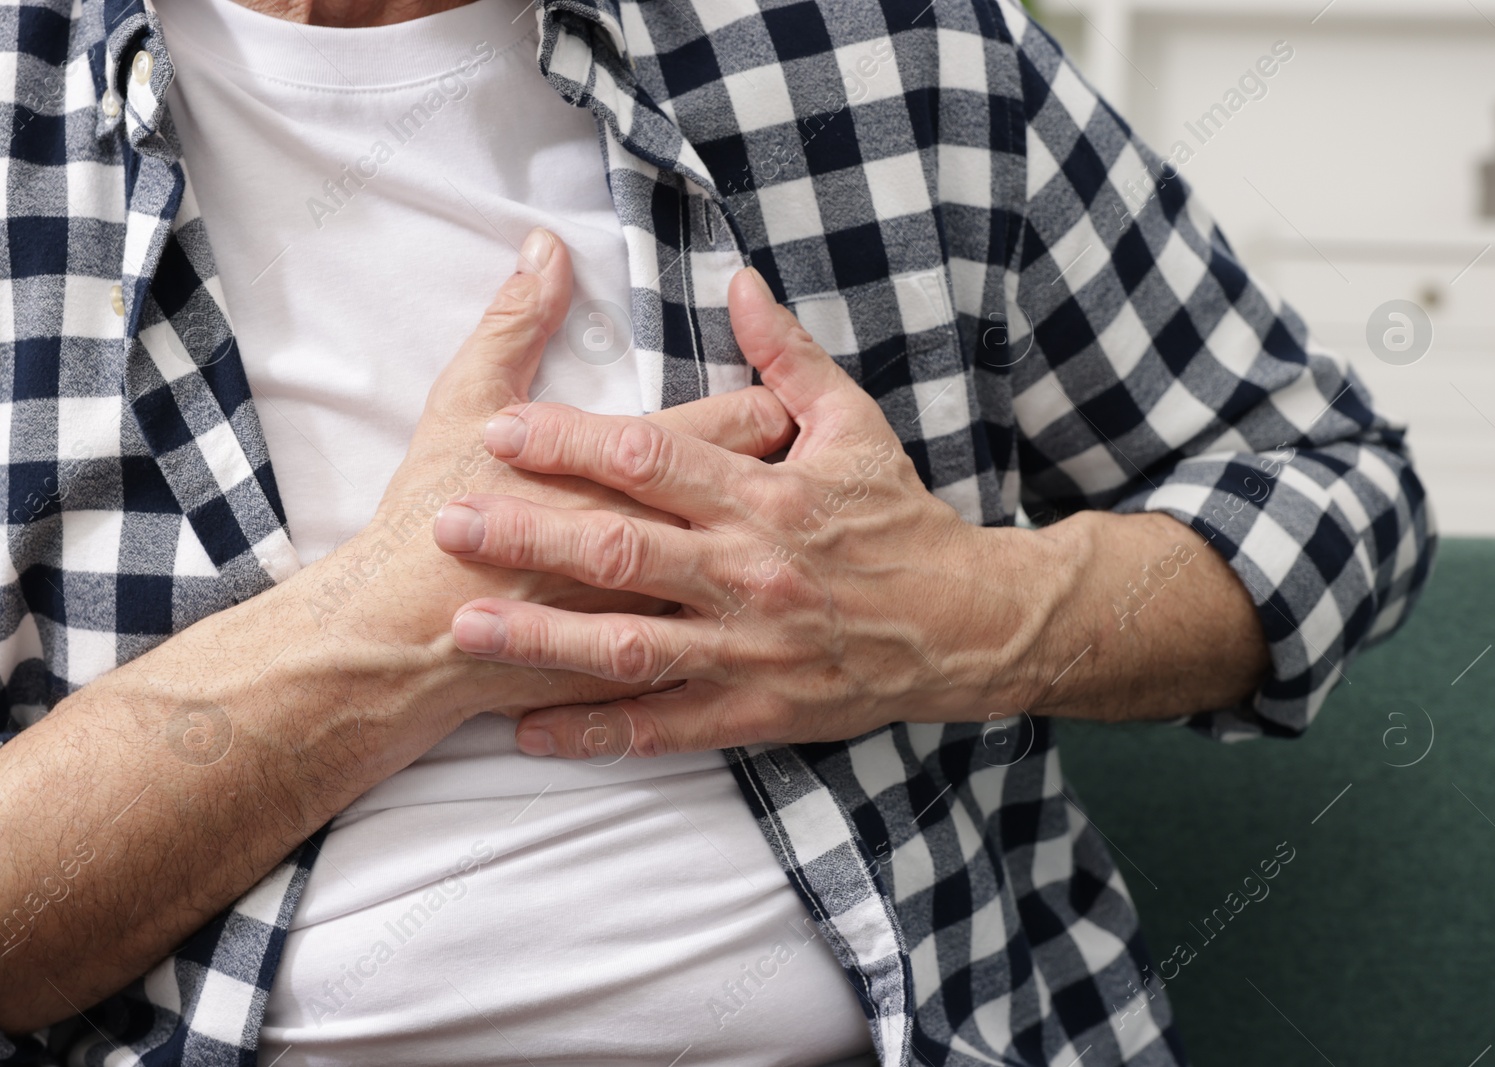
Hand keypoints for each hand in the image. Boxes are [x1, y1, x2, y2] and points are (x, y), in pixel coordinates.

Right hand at [308, 230, 794, 719]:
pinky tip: (749, 612)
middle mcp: (660, 539)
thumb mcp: (463, 407)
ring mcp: (655, 610)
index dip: (768, 409)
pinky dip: (738, 627)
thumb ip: (513, 324)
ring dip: (773, 550)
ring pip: (749, 572)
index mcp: (626, 471)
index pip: (737, 422)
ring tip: (790, 535)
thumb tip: (545, 249)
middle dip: (787, 476)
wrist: (396, 646)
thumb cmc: (425, 522)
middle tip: (803, 462)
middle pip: (760, 494)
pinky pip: (712, 650)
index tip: (780, 405)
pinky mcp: (640, 670)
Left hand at [436, 267, 1077, 756]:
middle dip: (530, 535)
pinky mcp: (755, 709)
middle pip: (622, 549)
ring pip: (630, 644)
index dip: (570, 442)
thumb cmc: (900, 520)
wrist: (965, 624)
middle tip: (449, 521)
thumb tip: (738, 282)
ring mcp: (750, 647)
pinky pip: (665, 724)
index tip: (502, 429)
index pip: (651, 457)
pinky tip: (529, 729)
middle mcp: (749, 570)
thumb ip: (787, 356)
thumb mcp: (854, 425)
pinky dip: (596, 729)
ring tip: (466, 627)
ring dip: (543, 638)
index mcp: (766, 494)